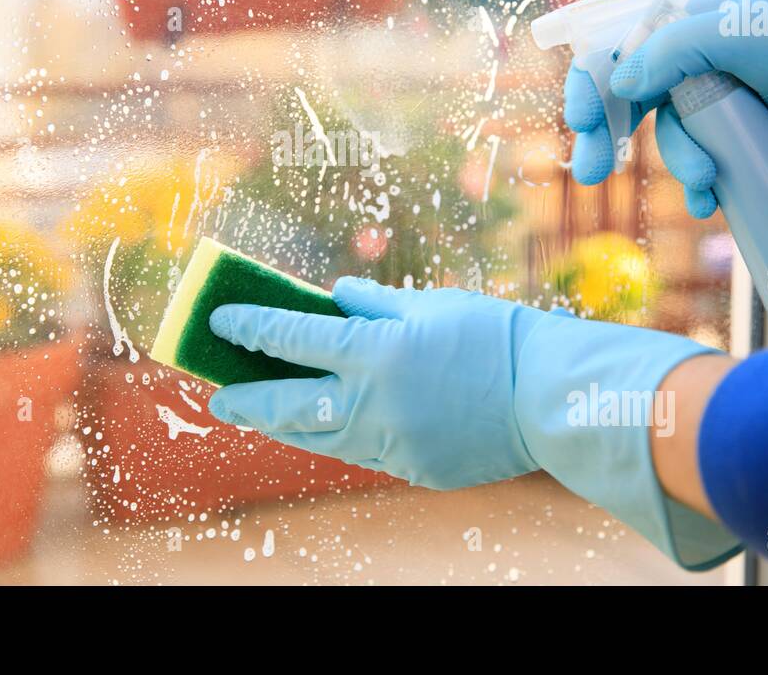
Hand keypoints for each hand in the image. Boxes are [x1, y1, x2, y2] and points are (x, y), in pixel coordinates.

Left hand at [208, 278, 544, 489]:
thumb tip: (333, 297)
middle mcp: (372, 402)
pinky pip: (364, 453)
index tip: (220, 321)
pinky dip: (341, 437)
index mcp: (375, 351)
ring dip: (284, 426)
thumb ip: (374, 304)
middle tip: (218, 398)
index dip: (249, 327)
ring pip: (318, 438)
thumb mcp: (431, 304)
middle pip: (286, 404)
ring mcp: (391, 443)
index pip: (291, 336)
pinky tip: (330, 428)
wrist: (549, 397)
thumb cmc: (494, 337)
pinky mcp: (412, 470)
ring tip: (262, 416)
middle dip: (245, 400)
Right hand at [565, 0, 767, 217]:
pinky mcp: (723, 130)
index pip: (609, 49)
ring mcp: (700, 96)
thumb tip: (622, 84)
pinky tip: (711, 200)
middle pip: (622, 100)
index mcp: (672, 24)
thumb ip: (673, 50)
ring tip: (707, 183)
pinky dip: (699, 183)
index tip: (582, 122)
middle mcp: (678, 59)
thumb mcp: (734, 31)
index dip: (587, 84)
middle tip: (592, 173)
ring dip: (682, 164)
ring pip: (666, 138)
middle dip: (606, 138)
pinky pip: (695, 159)